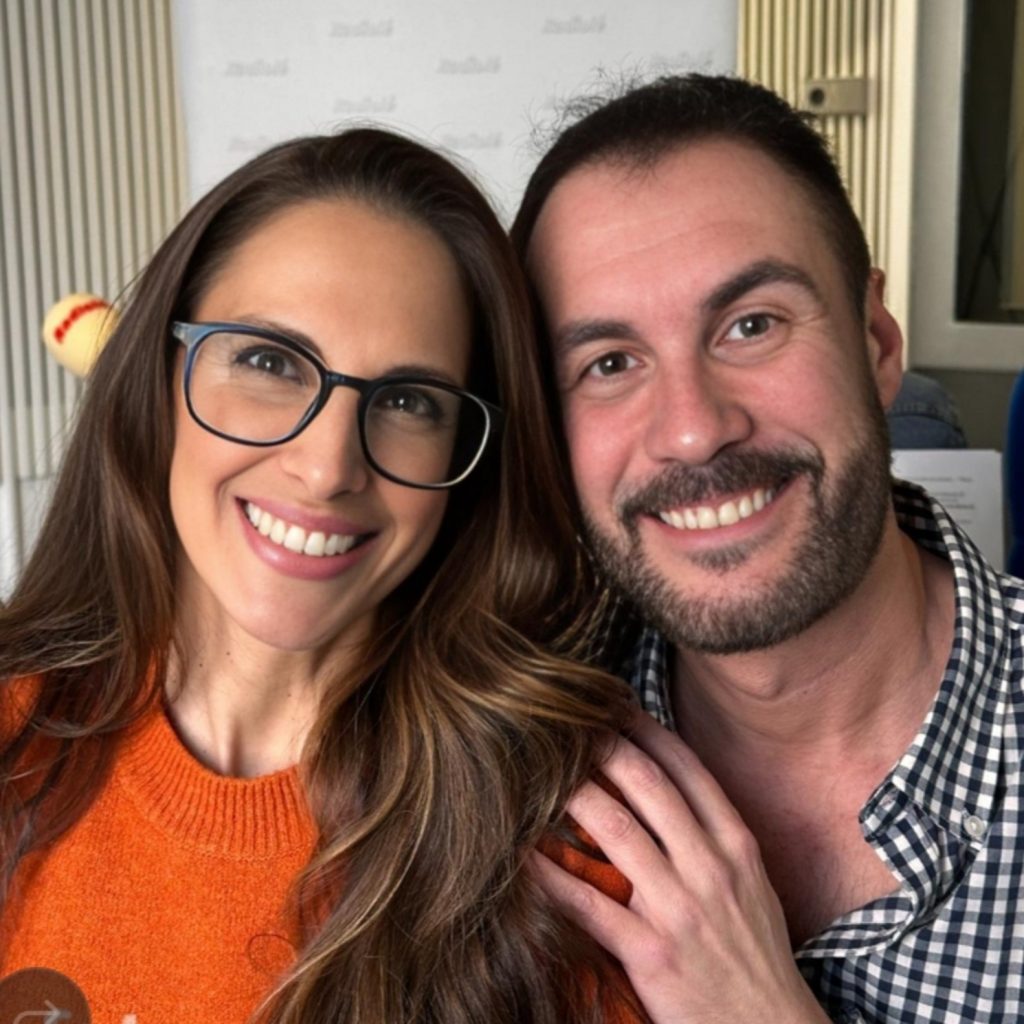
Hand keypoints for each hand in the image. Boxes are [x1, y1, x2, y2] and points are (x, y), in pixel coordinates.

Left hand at [532, 711, 829, 1023]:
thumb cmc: (755, 956)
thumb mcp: (752, 886)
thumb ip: (715, 838)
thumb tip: (670, 790)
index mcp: (736, 847)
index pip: (688, 771)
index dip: (647, 731)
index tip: (614, 706)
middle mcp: (710, 867)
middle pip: (647, 785)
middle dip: (603, 747)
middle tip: (566, 724)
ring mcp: (681, 909)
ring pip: (615, 830)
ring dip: (572, 794)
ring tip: (538, 771)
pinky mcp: (652, 954)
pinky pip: (589, 904)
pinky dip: (550, 875)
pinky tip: (522, 854)